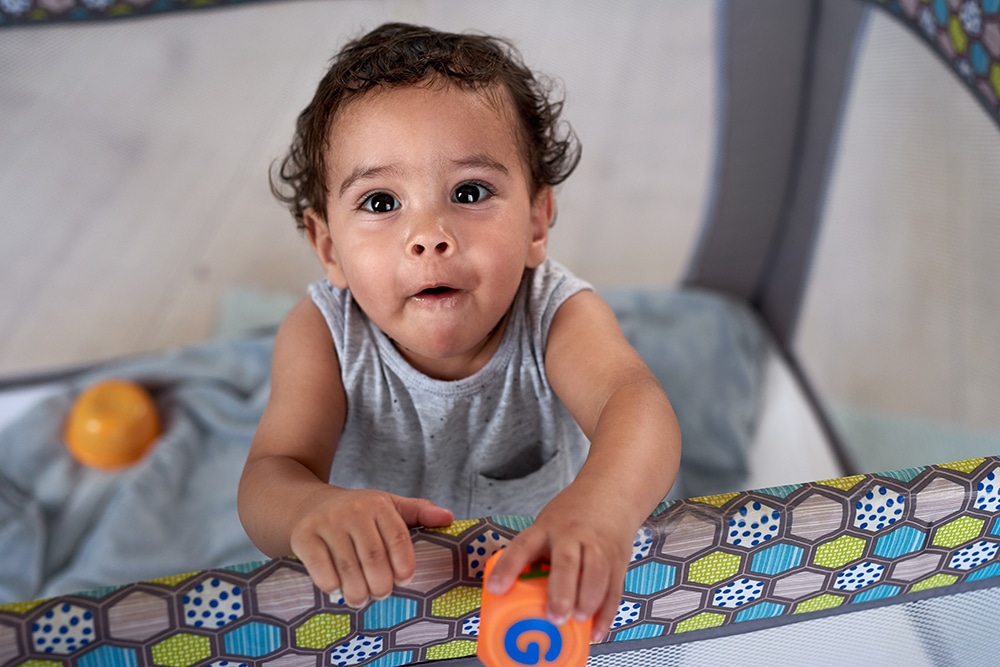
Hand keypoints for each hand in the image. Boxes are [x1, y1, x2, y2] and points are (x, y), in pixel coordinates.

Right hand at [289, 487, 453, 606]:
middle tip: (382, 594)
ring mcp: (327, 523)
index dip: (404, 564)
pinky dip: (331, 586)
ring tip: (361, 599)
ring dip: (357, 591)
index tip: (406, 581)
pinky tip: (337, 590)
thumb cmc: (356, 512)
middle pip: (374, 557)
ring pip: (348, 567)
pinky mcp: (304, 536)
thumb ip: (418, 512)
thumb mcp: (388, 506)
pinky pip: (320, 568)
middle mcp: (353, 510)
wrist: (308, 504)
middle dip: (381, 584)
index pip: (398, 538)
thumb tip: (448, 518)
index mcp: (378, 504)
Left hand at [484, 499, 632, 641]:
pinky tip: (597, 631)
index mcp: (546, 528)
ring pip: (596, 573)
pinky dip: (606, 613)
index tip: (496, 589)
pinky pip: (614, 589)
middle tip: (554, 617)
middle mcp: (573, 536)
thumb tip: (507, 596)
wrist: (610, 494)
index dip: (508, 567)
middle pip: (567, 562)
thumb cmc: (569, 519)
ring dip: (588, 600)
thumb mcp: (545, 527)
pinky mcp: (617, 561)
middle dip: (561, 591)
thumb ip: (533, 556)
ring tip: (578, 620)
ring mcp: (598, 547)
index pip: (524, 546)